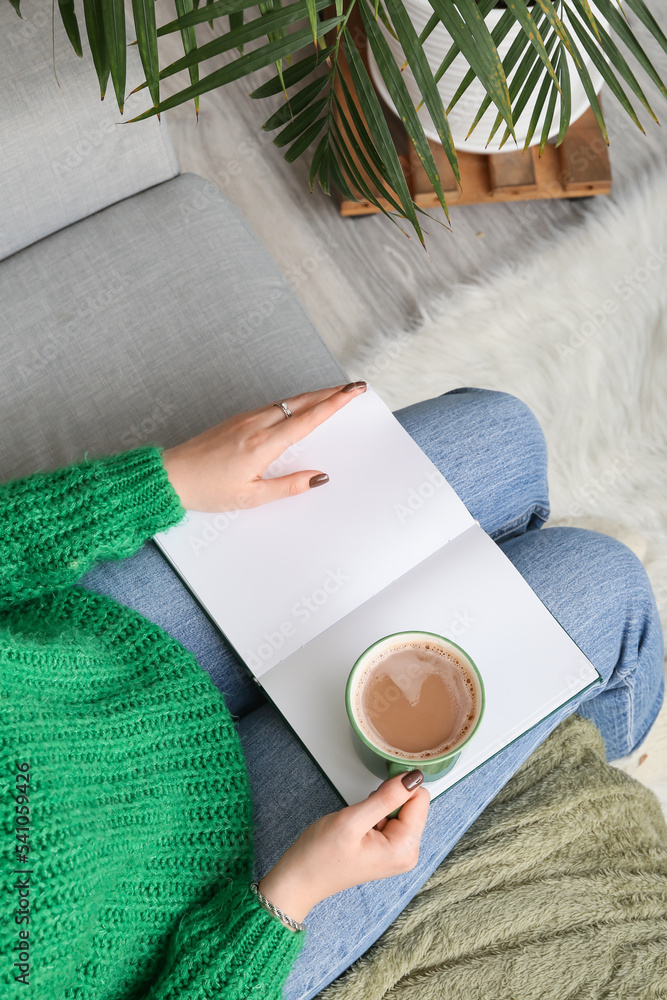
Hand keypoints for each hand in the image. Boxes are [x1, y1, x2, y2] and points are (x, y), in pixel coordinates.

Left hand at [161, 382, 366, 511]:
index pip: (308, 419)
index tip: (352, 391)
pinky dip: (294, 403)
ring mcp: (245, 419)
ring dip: (313, 396)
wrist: (172, 475)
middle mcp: (257, 425)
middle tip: (353, 386)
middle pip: (302, 402)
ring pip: (288, 402)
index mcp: (264, 444)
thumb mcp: (252, 497)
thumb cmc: (208, 488)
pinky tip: (300, 406)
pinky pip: (273, 406)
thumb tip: (318, 477)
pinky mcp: (237, 419)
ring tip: (334, 394)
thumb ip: (288, 486)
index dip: (334, 404)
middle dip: (330, 393)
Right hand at [257, 771, 429, 922]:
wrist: (300, 878)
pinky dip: (375, 814)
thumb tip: (413, 777)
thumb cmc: (320, 855)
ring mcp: (398, 853)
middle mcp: (408, 853)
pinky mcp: (388, 850)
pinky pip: (391, 819)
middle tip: (362, 811)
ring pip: (401, 809)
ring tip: (357, 822)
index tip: (374, 793)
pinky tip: (358, 827)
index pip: (420, 799)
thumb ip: (386, 797)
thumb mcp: (352, 820)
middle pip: (413, 804)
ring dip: (380, 807)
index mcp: (405, 848)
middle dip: (388, 799)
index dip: (397, 787)